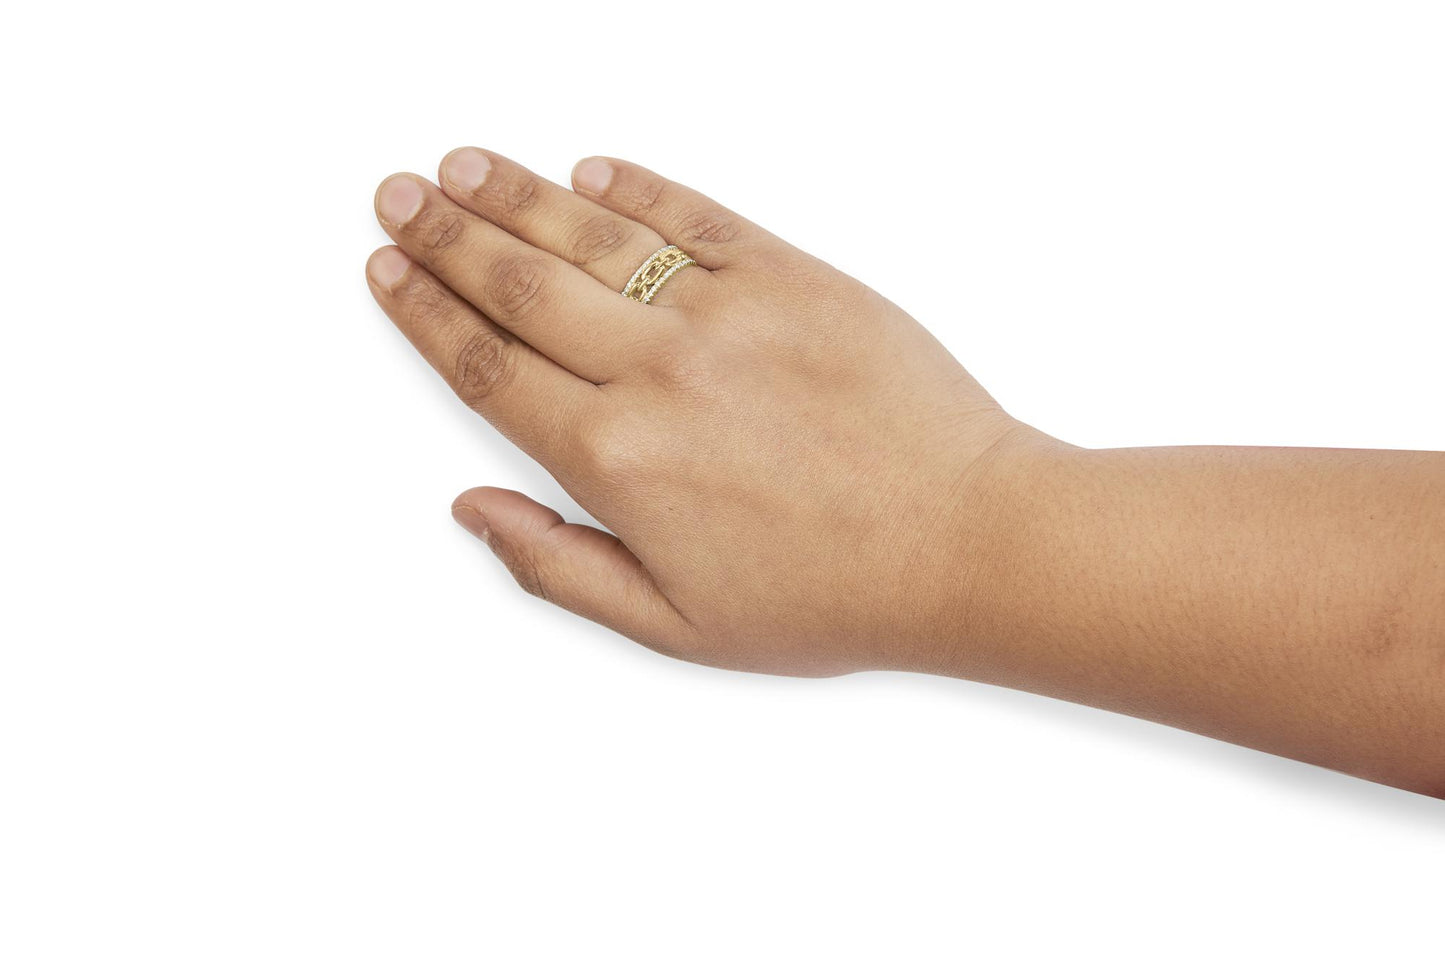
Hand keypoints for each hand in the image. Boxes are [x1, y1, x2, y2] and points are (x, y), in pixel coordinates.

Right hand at [366, 149, 1048, 675]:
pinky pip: (694, 215)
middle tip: (399, 196)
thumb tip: (473, 509)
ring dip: (516, 196)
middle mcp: (657, 371)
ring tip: (463, 167)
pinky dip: (636, 189)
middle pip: (521, 285)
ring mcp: (726, 313)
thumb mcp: (675, 623)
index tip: (389, 273)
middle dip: (446, 236)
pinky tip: (590, 173)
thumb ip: (557, 566)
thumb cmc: (834, 595)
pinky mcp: (794, 276)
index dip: (427, 314)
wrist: (968, 542)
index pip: (490, 366)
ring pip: (592, 236)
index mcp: (617, 458)